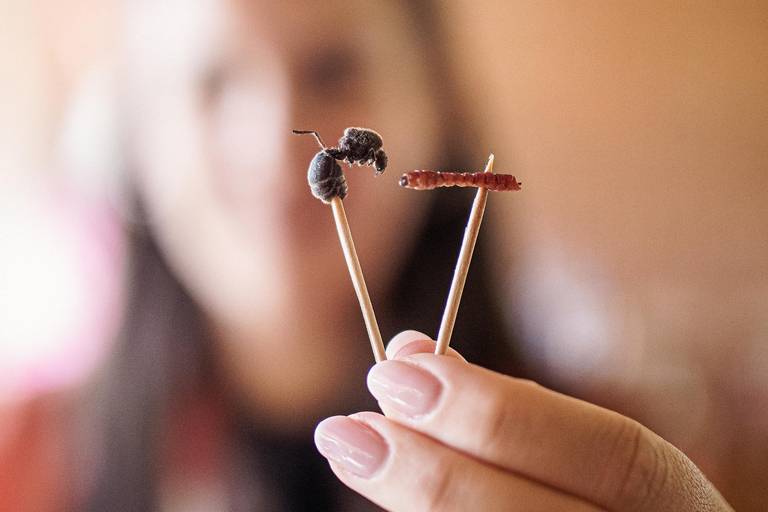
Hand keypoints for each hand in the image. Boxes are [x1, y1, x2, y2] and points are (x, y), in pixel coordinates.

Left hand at [314, 331, 732, 510]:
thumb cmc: (584, 496)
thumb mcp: (569, 453)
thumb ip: (505, 411)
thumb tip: (409, 352)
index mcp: (680, 507)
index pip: (616, 456)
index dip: (505, 412)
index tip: (401, 370)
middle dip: (438, 474)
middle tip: (350, 425)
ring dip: (415, 505)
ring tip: (349, 450)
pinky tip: (386, 499)